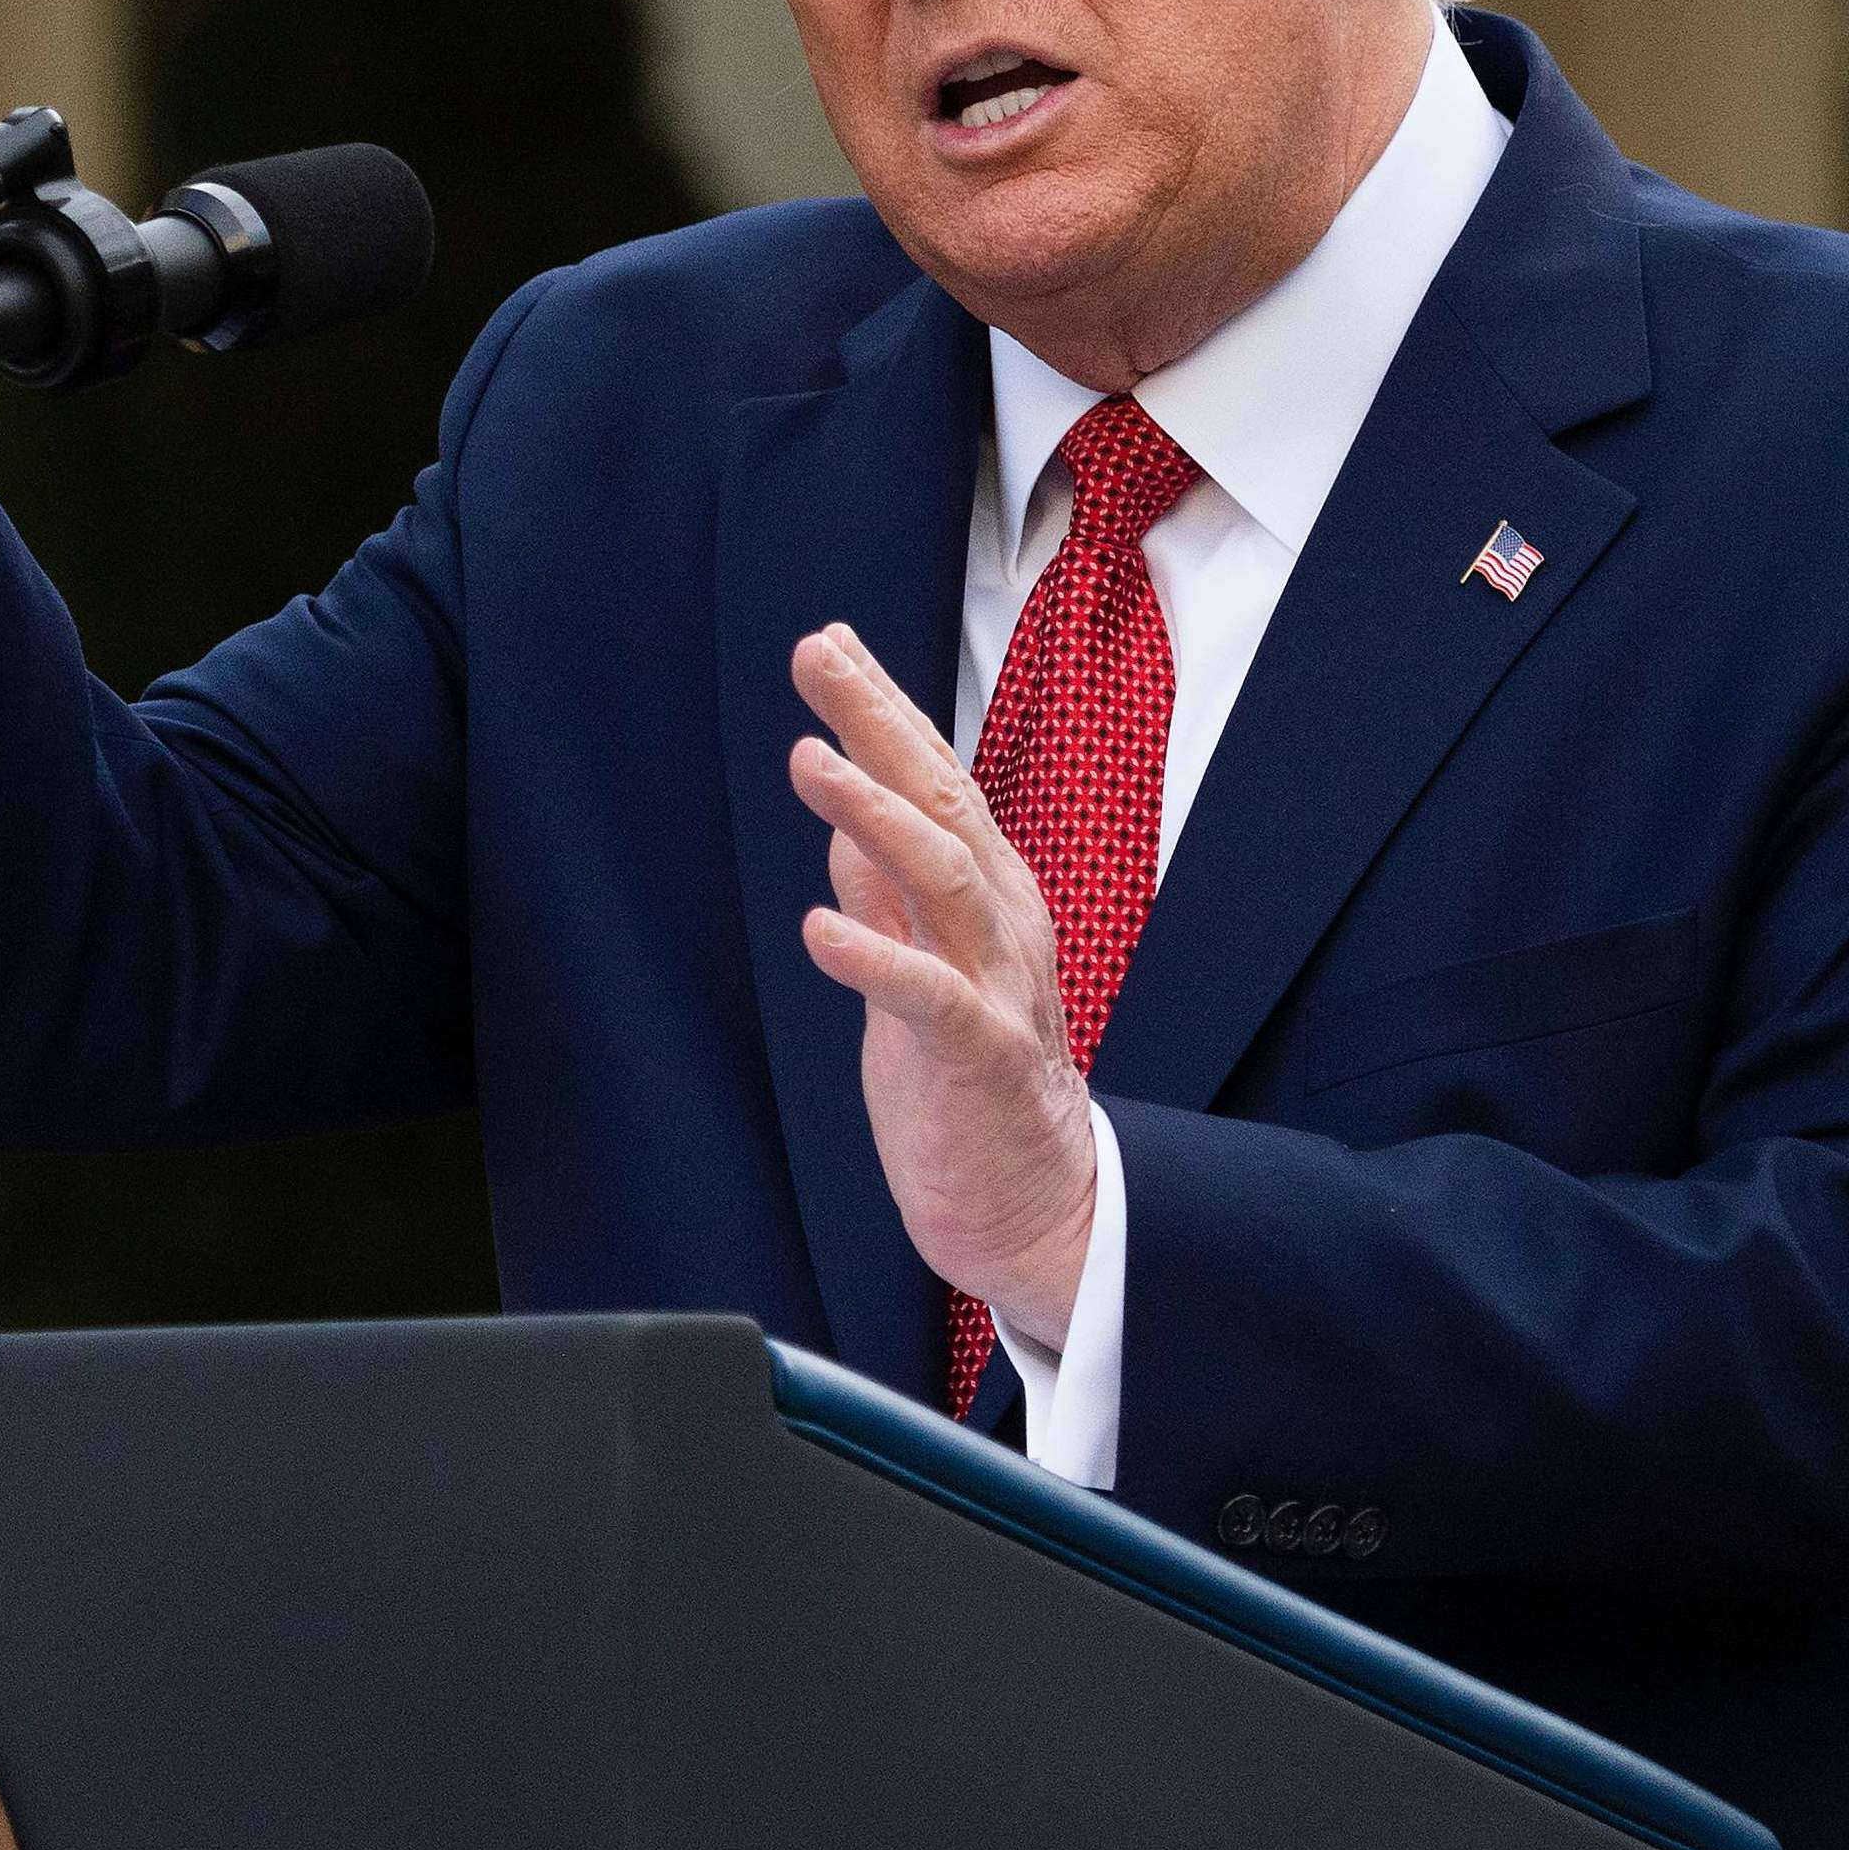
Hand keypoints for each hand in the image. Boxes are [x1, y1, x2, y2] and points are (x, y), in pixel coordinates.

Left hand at [786, 620, 1100, 1344]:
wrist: (1036, 1209)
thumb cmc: (967, 1082)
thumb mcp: (912, 966)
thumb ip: (885, 891)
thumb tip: (843, 812)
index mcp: (984, 899)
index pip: (931, 784)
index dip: (881, 711)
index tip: (827, 640)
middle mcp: (1001, 927)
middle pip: (944, 804)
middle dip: (881, 725)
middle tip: (820, 655)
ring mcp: (999, 990)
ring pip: (948, 881)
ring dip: (877, 817)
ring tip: (812, 762)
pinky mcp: (982, 1060)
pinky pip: (932, 1000)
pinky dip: (877, 959)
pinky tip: (819, 929)